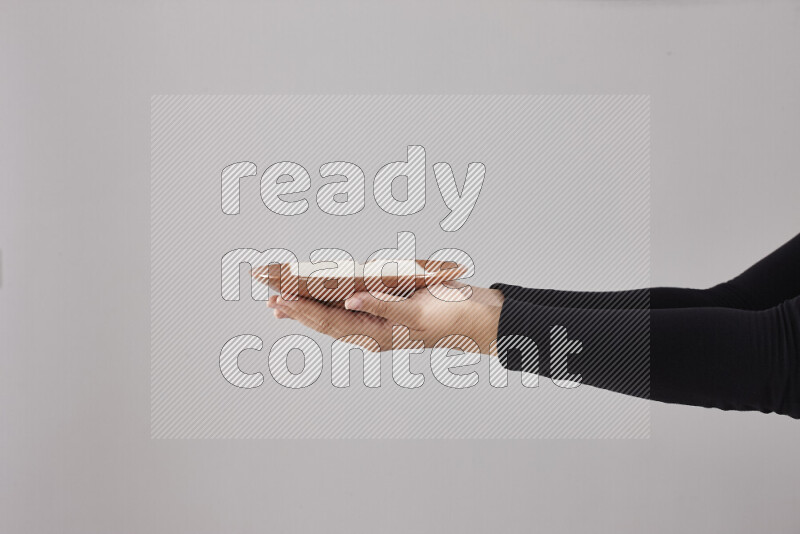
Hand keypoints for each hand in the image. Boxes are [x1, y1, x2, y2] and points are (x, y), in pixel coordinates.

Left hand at [268, 286, 503, 353]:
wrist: (482, 319)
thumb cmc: (456, 316)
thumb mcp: (420, 312)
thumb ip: (385, 307)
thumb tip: (352, 303)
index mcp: (379, 335)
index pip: (331, 322)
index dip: (303, 310)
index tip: (278, 298)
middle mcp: (375, 332)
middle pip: (326, 322)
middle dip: (296, 309)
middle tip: (267, 294)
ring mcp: (381, 325)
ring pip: (335, 318)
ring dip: (308, 309)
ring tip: (280, 300)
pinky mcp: (389, 314)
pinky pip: (350, 311)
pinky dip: (329, 304)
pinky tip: (318, 300)